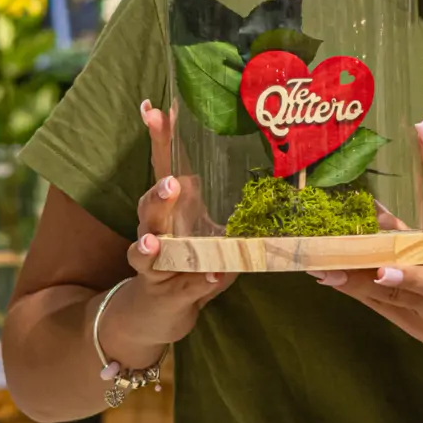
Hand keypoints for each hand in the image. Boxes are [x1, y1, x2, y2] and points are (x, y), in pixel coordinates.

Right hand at [96, 101, 236, 365]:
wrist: (158, 312)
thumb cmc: (190, 258)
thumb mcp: (211, 225)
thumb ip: (232, 200)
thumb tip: (276, 165)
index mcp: (170, 208)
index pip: (163, 167)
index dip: (159, 139)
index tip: (154, 109)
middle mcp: (155, 231)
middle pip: (150, 204)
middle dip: (159, 192)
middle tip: (171, 183)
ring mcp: (154, 265)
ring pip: (146, 250)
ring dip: (152, 243)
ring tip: (155, 241)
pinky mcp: (164, 292)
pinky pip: (184, 286)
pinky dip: (199, 282)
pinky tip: (212, 275)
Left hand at [310, 116, 422, 392]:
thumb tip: (381, 215)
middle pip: (420, 261)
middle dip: (393, 256)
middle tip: (363, 234)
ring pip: (393, 291)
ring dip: (357, 277)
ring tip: (325, 264)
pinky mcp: (421, 329)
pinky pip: (384, 307)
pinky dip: (357, 292)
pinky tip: (329, 279)